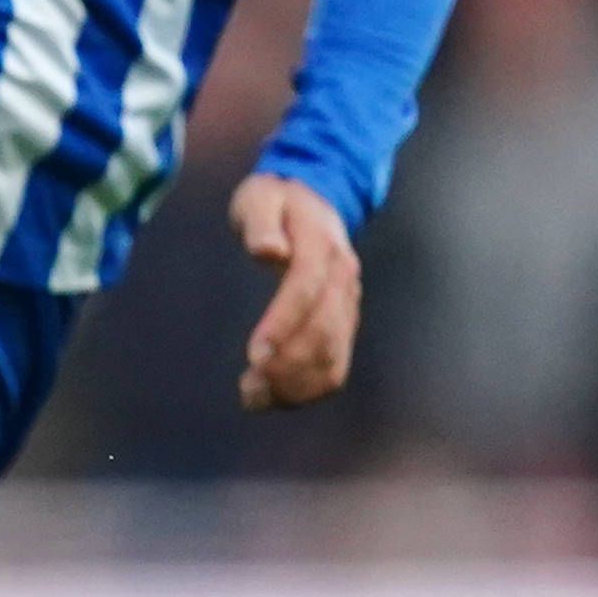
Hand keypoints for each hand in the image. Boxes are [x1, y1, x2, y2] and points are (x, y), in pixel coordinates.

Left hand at [229, 171, 358, 410]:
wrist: (313, 200)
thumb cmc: (275, 200)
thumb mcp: (260, 198)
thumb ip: (261, 222)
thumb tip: (268, 250)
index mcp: (321, 247)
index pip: (306, 290)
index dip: (283, 324)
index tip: (254, 355)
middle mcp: (343, 279)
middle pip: (324, 331)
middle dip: (288, 366)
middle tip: (249, 390)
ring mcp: (348, 304)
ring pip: (334, 355)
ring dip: (298, 384)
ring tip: (254, 398)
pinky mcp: (344, 323)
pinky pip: (337, 364)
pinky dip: (310, 388)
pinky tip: (276, 398)